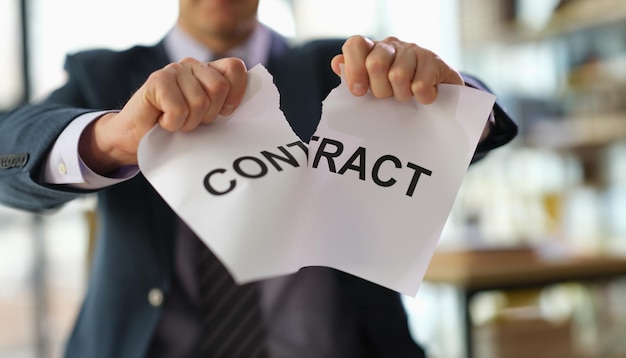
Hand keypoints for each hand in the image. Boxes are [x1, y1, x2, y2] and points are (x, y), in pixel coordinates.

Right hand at [79, 57, 247, 173]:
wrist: (136, 139)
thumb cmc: (177, 128)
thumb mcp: (208, 117)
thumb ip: (227, 106)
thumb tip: (254, 106)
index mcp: (209, 71)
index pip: (235, 68)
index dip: (236, 93)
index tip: (225, 112)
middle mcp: (193, 66)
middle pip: (219, 87)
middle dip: (209, 113)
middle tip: (193, 120)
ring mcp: (174, 70)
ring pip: (199, 102)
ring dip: (188, 122)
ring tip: (176, 122)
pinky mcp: (156, 81)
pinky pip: (178, 109)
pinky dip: (173, 124)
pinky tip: (163, 121)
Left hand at [331, 36, 463, 103]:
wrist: (441, 96)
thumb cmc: (401, 91)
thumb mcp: (375, 86)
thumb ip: (355, 76)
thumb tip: (337, 64)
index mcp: (373, 50)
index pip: (355, 45)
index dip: (354, 69)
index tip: (359, 92)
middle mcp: (392, 46)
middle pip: (375, 63)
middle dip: (381, 90)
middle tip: (389, 97)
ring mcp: (414, 50)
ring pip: (398, 75)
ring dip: (402, 95)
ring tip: (408, 96)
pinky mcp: (435, 61)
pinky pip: (420, 84)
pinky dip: (421, 97)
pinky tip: (424, 96)